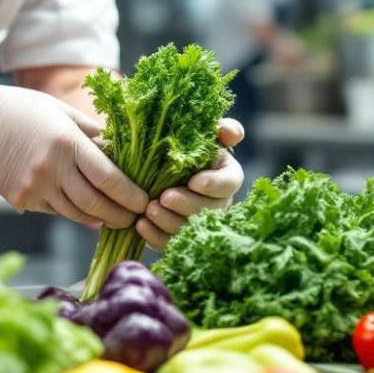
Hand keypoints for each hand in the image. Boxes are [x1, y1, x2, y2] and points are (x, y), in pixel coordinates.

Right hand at [0, 78, 148, 227]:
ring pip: (76, 214)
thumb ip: (93, 134)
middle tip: (135, 219)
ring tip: (113, 216)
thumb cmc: (24, 109)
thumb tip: (124, 152)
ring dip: (97, 218)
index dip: (131, 196)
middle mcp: (51, 169)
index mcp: (66, 143)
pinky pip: (54, 211)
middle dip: (120, 216)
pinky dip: (71, 210)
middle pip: (95, 205)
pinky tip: (80, 205)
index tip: (144, 202)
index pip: (108, 178)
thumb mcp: (63, 112)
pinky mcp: (21, 200)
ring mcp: (34, 188)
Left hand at [136, 118, 245, 251]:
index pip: (229, 182)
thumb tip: (233, 133)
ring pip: (190, 229)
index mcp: (225, 175)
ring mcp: (197, 222)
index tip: (194, 181)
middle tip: (164, 198)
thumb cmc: (178, 145)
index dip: (214, 184)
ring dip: (169, 221)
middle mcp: (217, 202)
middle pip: (210, 210)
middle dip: (187, 205)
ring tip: (149, 210)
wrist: (149, 165)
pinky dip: (155, 236)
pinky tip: (141, 225)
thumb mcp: (198, 133)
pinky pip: (170, 243)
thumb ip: (218, 129)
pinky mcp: (177, 236)